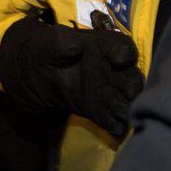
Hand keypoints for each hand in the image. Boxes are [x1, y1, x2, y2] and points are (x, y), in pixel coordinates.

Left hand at [0, 16, 143, 136]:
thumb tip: (74, 47)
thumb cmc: (47, 51)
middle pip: (133, 78)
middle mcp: (113, 70)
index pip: (124, 47)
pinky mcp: (99, 111)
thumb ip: (61, 42)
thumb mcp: (50, 42)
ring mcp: (108, 92)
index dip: (125, 52)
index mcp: (104, 47)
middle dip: (131, 86)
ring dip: (127, 108)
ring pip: (128, 101)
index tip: (118, 58)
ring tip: (121, 112)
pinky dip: (116, 125)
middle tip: (126, 91)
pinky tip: (114, 127)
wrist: (37, 74)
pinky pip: (113, 120)